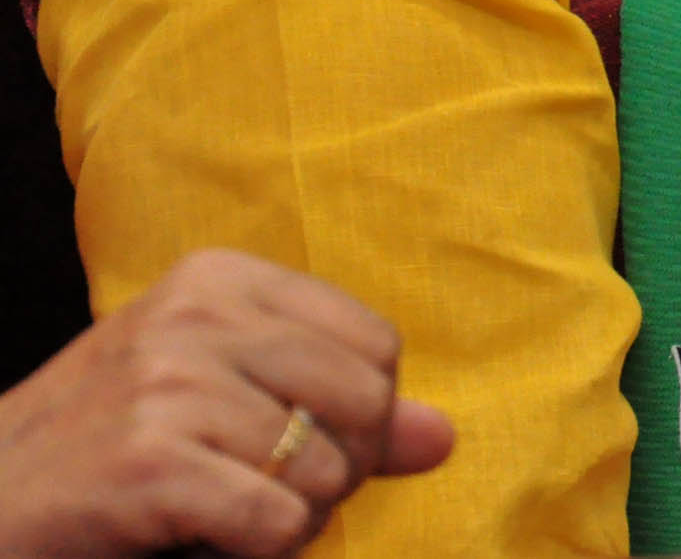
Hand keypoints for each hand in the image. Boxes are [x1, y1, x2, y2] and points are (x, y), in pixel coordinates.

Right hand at [0, 249, 452, 558]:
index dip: (362, 412)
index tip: (302, 442)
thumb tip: (443, 437)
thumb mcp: (220, 399)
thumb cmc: (106, 448)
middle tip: (271, 494)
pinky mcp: (150, 463)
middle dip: (342, 467)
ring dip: (293, 519)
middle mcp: (196, 316)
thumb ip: (339, 410)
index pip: (375, 342)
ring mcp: (170, 385)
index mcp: (220, 279)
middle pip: (367, 399)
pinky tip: (205, 542)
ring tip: (224, 516)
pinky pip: (279, 524)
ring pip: (326, 471)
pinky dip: (261, 551)